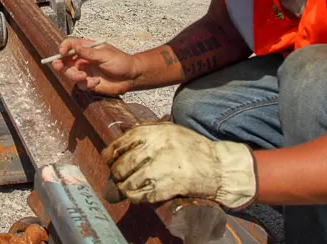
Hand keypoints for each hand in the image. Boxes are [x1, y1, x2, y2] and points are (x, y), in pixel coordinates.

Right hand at [50, 38, 137, 95]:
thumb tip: (76, 47)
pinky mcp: (89, 83)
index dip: (64, 47)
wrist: (131, 77)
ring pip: (70, 74)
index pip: (70, 45)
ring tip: (84, 77)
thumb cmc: (121, 62)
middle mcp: (83, 59)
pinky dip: (87, 84)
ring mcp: (85, 71)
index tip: (62, 52)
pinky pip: (80, 85)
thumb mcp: (105, 54)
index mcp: (87, 48)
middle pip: (64, 60)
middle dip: (58, 63)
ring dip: (75, 76)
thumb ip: (89, 53)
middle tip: (57, 66)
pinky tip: (97, 82)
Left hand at [101, 122, 256, 207]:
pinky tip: (138, 195)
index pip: (118, 145)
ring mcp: (159, 170)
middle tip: (120, 176)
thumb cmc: (191, 147)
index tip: (110, 161)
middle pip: (120, 166)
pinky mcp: (165, 188)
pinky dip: (135, 197)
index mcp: (152, 133)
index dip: (109, 156)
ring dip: (124, 188)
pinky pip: (140, 196)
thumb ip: (144, 131)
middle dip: (116, 174)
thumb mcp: (168, 130)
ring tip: (128, 187)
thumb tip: (119, 135)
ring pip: (127, 183)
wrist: (216, 166)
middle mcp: (153, 149)